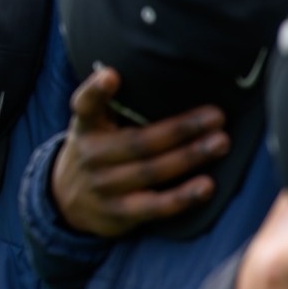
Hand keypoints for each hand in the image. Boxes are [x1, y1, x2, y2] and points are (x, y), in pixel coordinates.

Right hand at [49, 67, 227, 237]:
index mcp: (86, 126)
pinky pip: (154, 206)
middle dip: (180, 129)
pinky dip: (181, 197)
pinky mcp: (117, 213)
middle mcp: (91, 155)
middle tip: (216, 116)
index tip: (112, 75)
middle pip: (138, 142)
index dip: (96, 90)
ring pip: (151, 171)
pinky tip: (206, 186)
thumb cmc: (98, 150)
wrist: (67, 200)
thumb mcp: (94, 125)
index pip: (85, 105)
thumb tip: (169, 76)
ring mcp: (103, 186)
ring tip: (220, 143)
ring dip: (189, 157)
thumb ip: (115, 105)